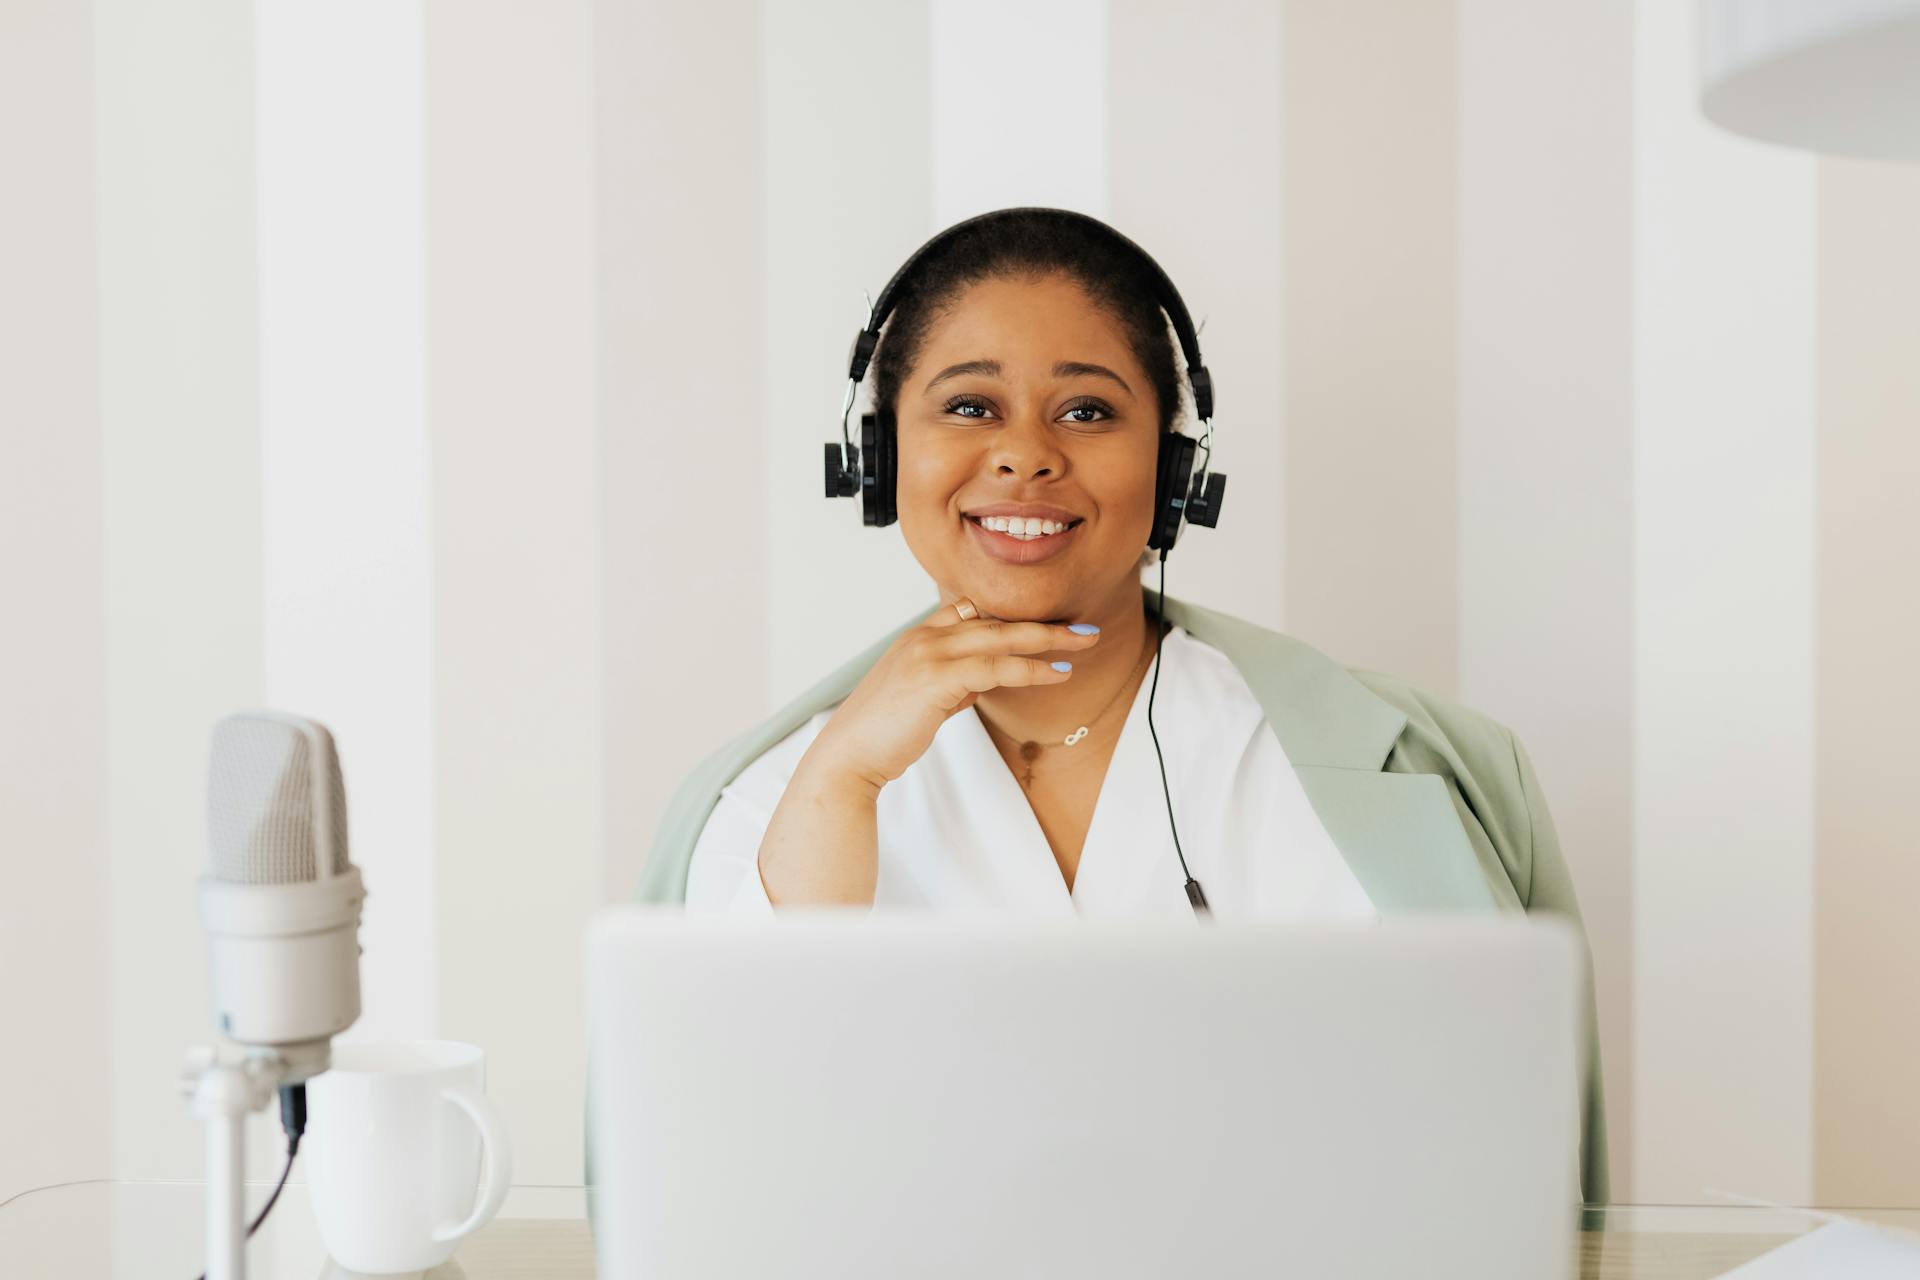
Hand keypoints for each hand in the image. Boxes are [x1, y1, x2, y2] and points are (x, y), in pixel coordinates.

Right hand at [806, 596, 1101, 791]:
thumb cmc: (883, 734)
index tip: (1047, 623)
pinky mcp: (934, 679)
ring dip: (1047, 640)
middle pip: (994, 620)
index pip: (971, 611)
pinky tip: (1056, 674)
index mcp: (917, 638)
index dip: (1012, 615)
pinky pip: (995, 668)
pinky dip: (1030, 668)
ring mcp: (927, 654)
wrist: (849, 758)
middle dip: (1043, 623)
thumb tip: (983, 682)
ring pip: (999, 637)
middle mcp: (922, 638)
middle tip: (1083, 628)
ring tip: (1083, 644)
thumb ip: (952, 684)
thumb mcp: (922, 699)